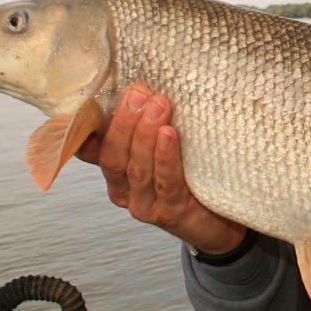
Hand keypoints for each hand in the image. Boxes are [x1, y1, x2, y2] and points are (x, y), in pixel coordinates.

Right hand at [75, 83, 246, 254]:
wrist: (224, 221)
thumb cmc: (193, 178)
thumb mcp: (165, 149)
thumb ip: (148, 128)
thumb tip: (141, 89)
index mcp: (117, 174)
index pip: (92, 150)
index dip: (87, 127)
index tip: (93, 97)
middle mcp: (125, 192)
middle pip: (113, 156)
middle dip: (125, 122)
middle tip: (139, 93)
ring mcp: (146, 206)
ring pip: (137, 168)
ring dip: (145, 133)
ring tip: (158, 105)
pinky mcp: (172, 213)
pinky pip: (165, 182)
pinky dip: (165, 157)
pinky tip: (168, 134)